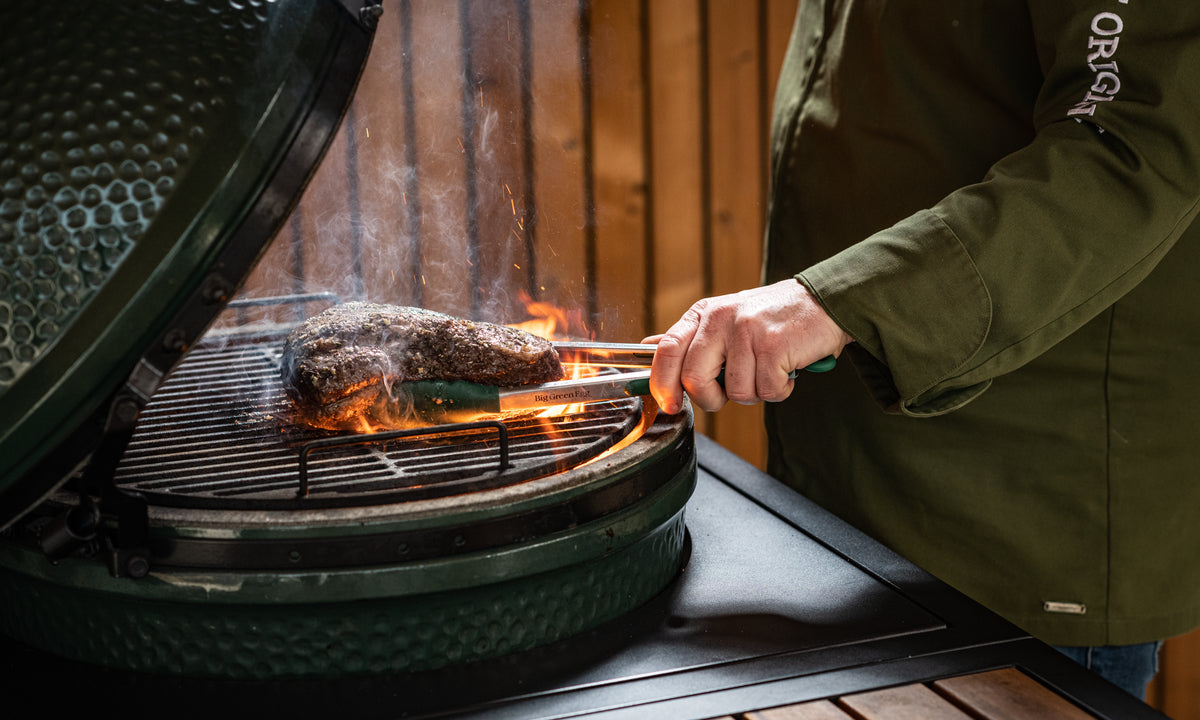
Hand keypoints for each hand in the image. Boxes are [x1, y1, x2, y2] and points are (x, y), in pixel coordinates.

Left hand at [644, 279, 851, 413]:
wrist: (823, 303)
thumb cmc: (772, 318)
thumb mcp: (724, 318)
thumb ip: (689, 337)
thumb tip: (648, 348)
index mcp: (704, 314)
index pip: (667, 350)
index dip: (661, 383)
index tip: (669, 404)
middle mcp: (720, 319)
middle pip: (694, 378)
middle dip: (711, 399)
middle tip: (729, 393)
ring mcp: (746, 331)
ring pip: (736, 391)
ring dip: (755, 392)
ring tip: (768, 370)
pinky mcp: (774, 346)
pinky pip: (766, 390)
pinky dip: (779, 390)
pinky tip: (786, 370)